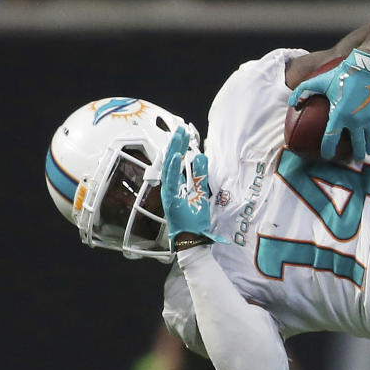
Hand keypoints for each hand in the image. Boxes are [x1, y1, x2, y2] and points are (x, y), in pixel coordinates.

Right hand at [160, 127, 225, 246]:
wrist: (191, 241)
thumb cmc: (195, 222)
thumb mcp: (201, 194)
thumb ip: (200, 176)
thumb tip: (201, 156)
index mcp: (175, 185)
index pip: (176, 161)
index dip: (179, 146)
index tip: (184, 133)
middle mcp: (169, 187)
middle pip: (171, 160)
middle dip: (176, 143)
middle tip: (182, 128)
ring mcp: (168, 193)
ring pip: (169, 167)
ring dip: (174, 150)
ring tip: (179, 136)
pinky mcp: (169, 199)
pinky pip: (170, 180)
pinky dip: (173, 168)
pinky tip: (177, 155)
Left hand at [288, 49, 369, 161]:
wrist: (367, 65)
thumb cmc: (343, 73)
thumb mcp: (320, 80)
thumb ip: (303, 91)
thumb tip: (292, 103)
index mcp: (338, 114)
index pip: (330, 140)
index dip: (327, 150)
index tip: (327, 155)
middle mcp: (355, 121)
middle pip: (357, 147)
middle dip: (356, 155)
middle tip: (356, 157)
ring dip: (369, 149)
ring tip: (368, 150)